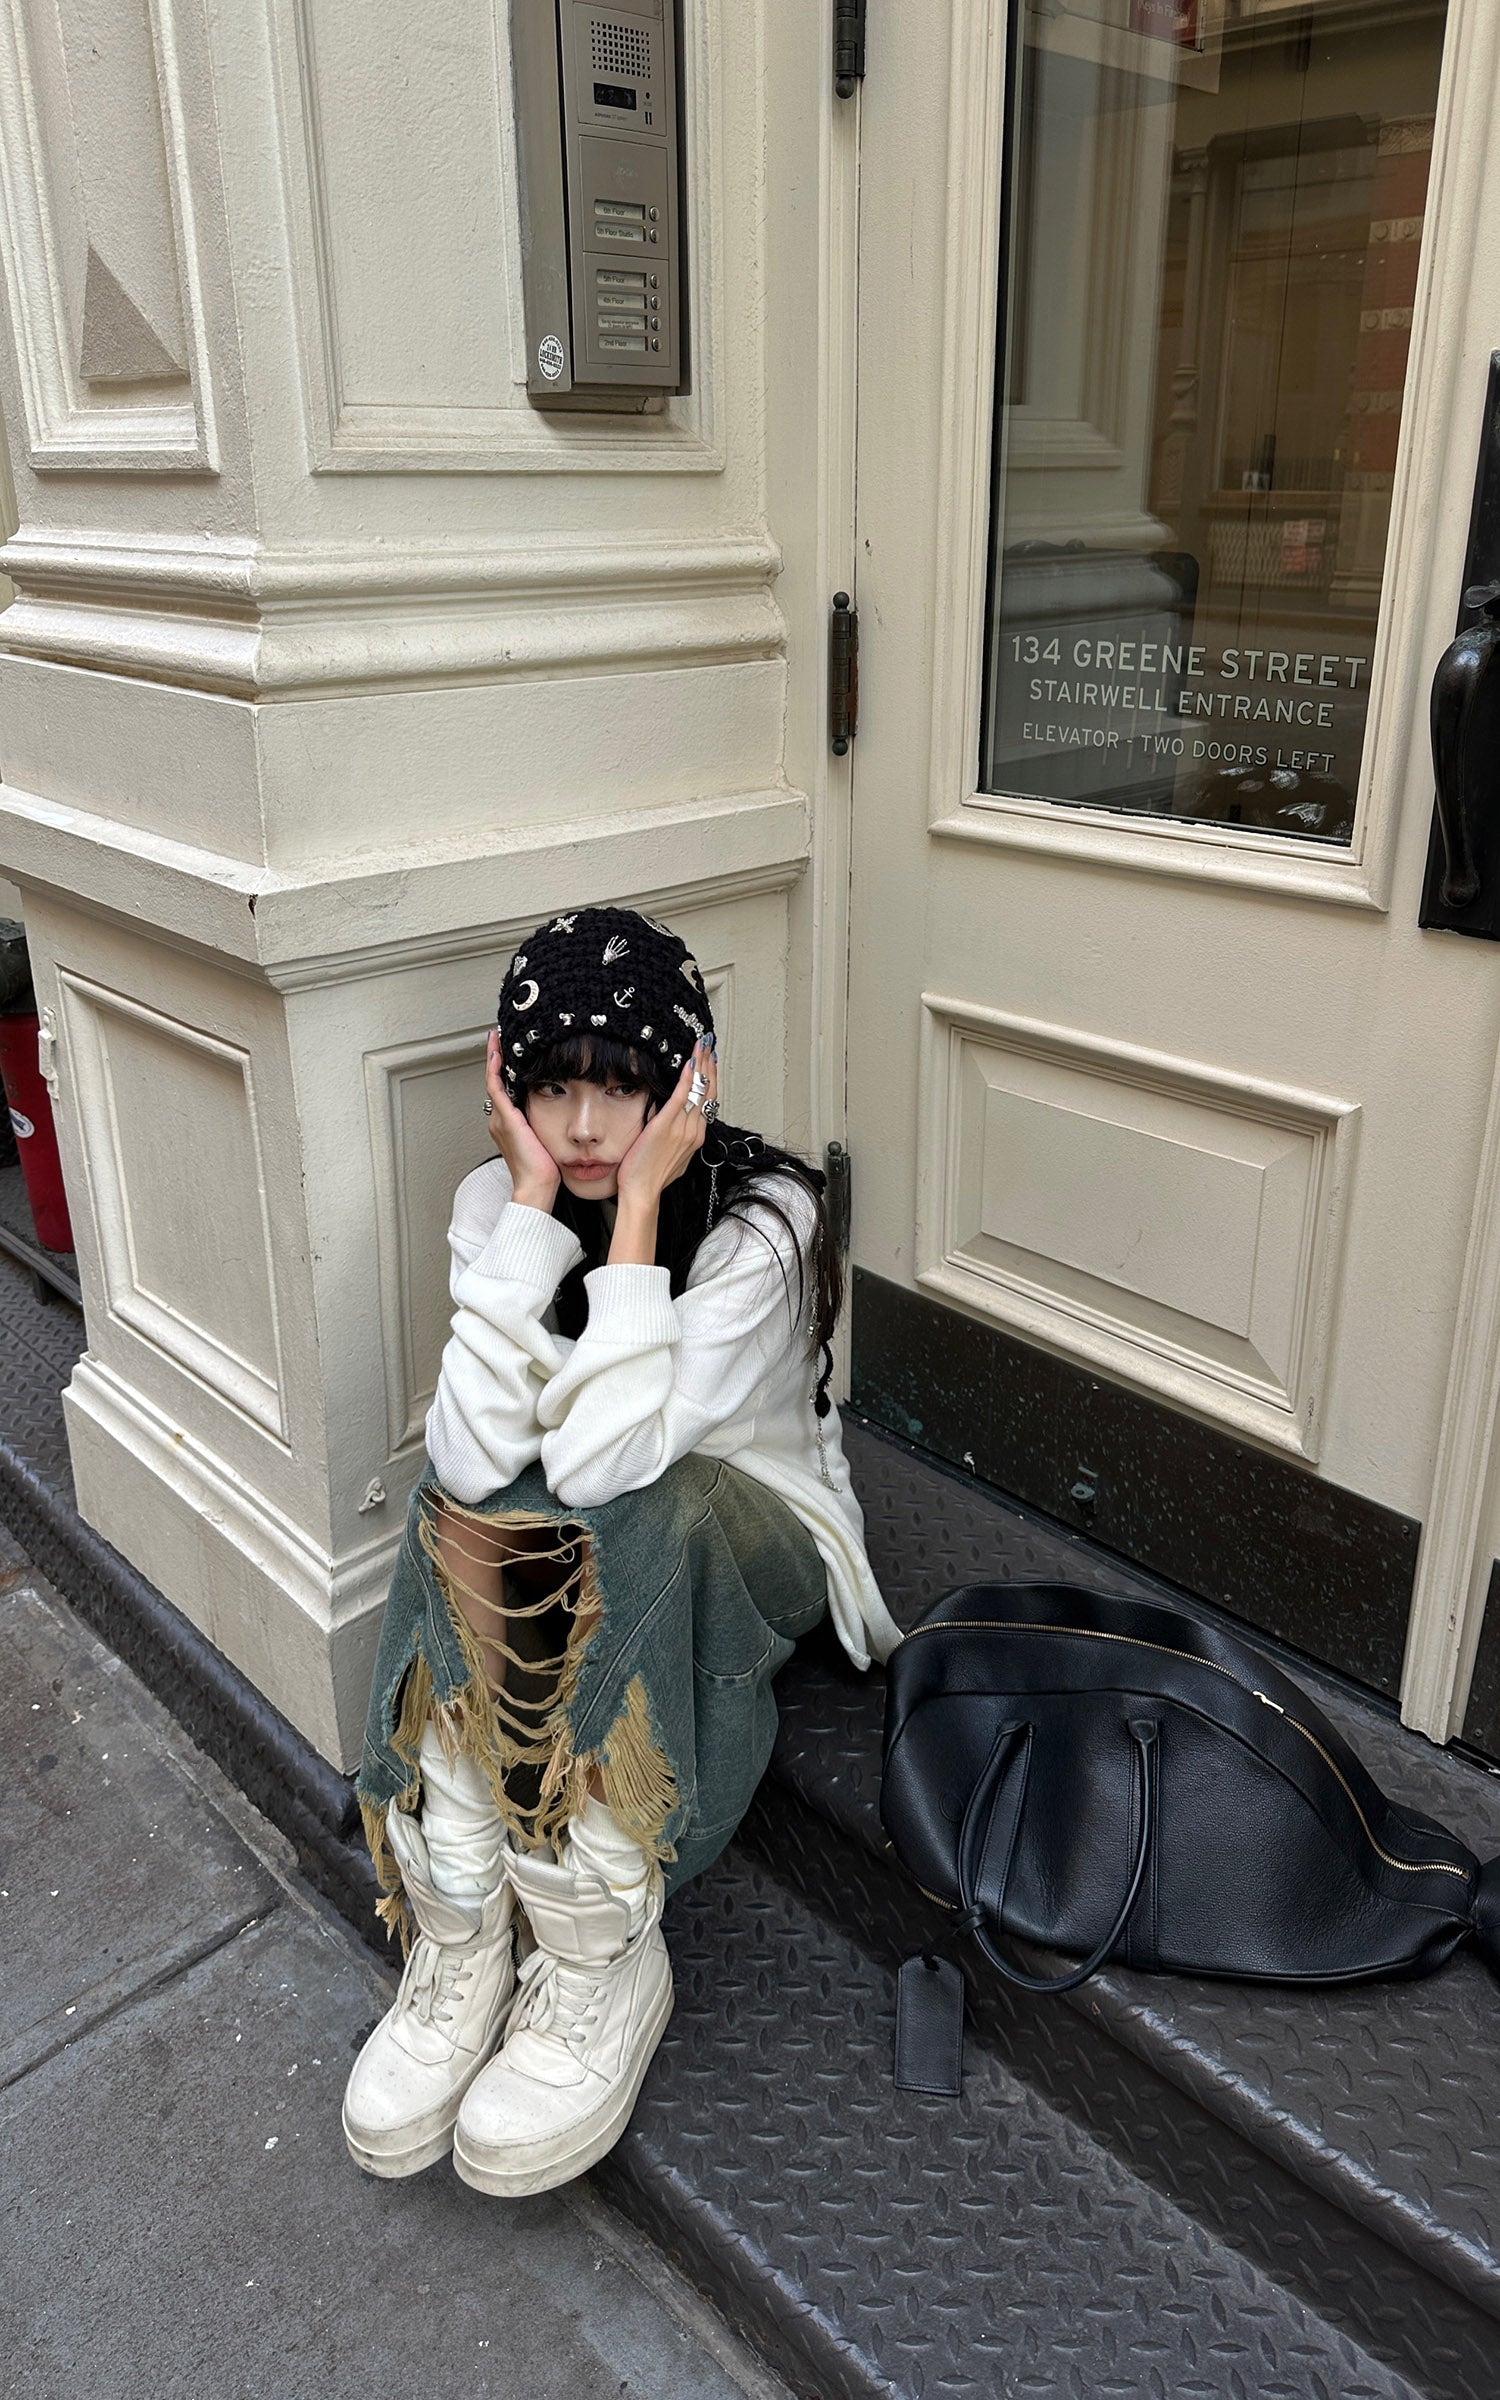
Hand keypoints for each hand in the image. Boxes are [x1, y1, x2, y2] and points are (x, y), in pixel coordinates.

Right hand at [484, 1030, 559, 1209]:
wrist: (537, 1186)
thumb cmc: (544, 1169)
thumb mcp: (547, 1139)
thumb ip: (548, 1122)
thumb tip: (564, 1108)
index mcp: (508, 1124)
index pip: (503, 1089)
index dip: (503, 1069)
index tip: (506, 1050)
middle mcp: (500, 1119)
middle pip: (495, 1081)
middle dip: (496, 1057)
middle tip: (498, 1036)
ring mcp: (500, 1119)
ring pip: (493, 1080)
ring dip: (495, 1058)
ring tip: (497, 1038)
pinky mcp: (505, 1119)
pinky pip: (496, 1087)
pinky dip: (496, 1069)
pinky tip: (498, 1054)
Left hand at [614, 1040, 718, 1212]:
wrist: (643, 1192)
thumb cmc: (652, 1176)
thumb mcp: (673, 1155)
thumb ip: (677, 1137)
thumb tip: (675, 1124)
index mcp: (696, 1137)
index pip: (708, 1101)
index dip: (711, 1079)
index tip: (711, 1062)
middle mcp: (694, 1131)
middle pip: (708, 1092)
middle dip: (709, 1065)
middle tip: (709, 1045)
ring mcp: (682, 1128)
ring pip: (698, 1091)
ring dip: (701, 1065)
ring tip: (702, 1046)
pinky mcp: (666, 1126)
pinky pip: (681, 1097)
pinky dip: (687, 1078)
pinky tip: (689, 1063)